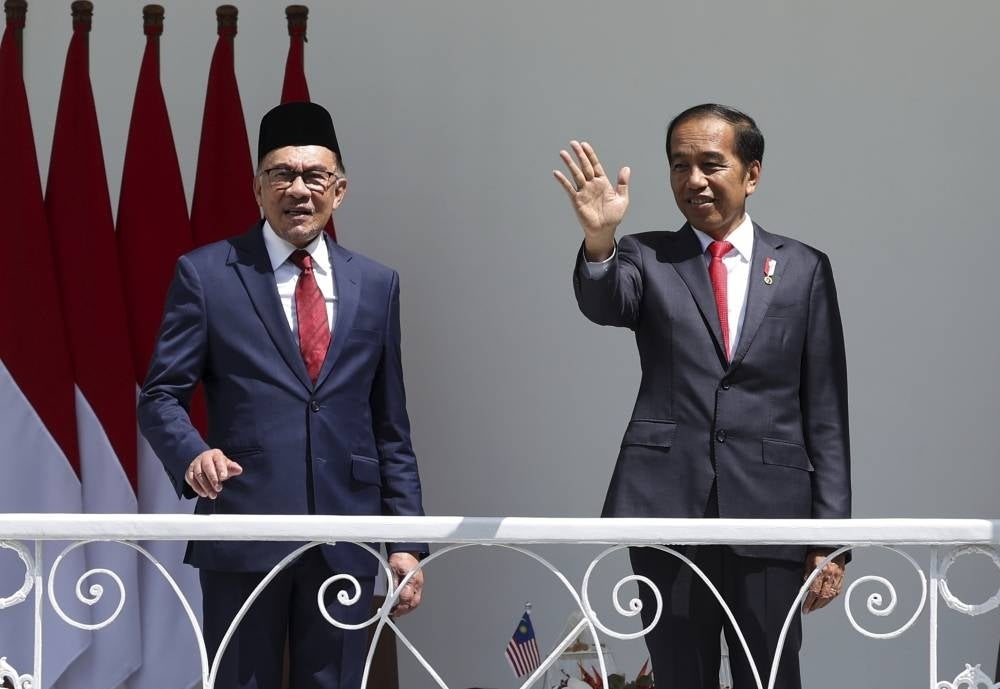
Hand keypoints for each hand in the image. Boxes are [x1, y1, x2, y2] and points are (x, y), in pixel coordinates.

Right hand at [185, 449, 242, 498]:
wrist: (203, 462)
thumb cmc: (218, 464)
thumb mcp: (226, 464)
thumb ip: (232, 468)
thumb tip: (239, 470)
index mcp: (215, 454)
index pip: (218, 460)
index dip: (221, 468)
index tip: (224, 477)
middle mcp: (204, 458)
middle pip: (207, 467)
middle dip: (213, 479)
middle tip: (219, 489)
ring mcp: (195, 464)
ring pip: (199, 475)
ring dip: (206, 486)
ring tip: (213, 495)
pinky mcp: (189, 472)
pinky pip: (191, 480)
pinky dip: (197, 488)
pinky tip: (204, 494)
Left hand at [388, 552, 423, 616]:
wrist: (406, 550)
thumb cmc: (399, 558)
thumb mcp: (392, 571)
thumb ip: (393, 584)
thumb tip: (390, 598)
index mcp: (412, 579)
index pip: (407, 598)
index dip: (400, 607)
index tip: (393, 611)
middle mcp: (418, 583)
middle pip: (414, 603)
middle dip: (405, 610)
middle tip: (396, 613)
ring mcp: (420, 583)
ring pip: (416, 601)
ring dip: (408, 608)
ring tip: (398, 611)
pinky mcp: (419, 583)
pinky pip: (416, 596)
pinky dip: (410, 602)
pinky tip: (403, 603)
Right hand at [553, 140, 629, 260]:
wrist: (604, 230)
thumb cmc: (613, 216)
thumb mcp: (622, 199)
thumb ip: (622, 183)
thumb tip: (626, 168)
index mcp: (602, 182)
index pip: (595, 165)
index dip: (590, 155)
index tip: (584, 145)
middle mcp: (591, 185)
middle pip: (584, 166)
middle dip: (579, 155)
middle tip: (573, 143)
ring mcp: (583, 192)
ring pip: (576, 174)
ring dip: (570, 164)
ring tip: (563, 153)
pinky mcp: (577, 200)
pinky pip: (569, 188)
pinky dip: (563, 181)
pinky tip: (557, 173)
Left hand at [802, 550, 845, 613]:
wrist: (833, 548)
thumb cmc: (820, 553)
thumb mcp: (808, 561)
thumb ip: (806, 574)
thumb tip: (803, 588)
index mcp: (821, 571)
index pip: (814, 591)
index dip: (809, 602)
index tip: (805, 608)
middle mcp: (831, 576)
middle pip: (823, 597)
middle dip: (815, 606)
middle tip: (808, 610)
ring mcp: (837, 579)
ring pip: (830, 597)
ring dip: (821, 605)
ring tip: (814, 607)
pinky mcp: (841, 581)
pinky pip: (836, 594)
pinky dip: (829, 600)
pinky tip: (824, 602)